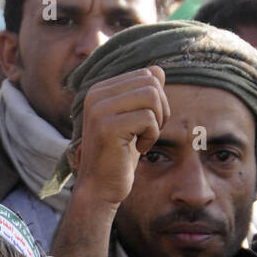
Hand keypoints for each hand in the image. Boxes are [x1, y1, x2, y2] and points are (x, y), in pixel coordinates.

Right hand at [71, 67, 169, 208]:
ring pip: (151, 96)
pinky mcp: (106, 126)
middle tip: (148, 131)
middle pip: (150, 81)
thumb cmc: (119, 155)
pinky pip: (148, 118)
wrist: (99, 187)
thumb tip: (159, 69)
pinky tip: (139, 148)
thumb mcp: (134, 120)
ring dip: (157, 121)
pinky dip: (152, 135)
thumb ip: (143, 93)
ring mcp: (99, 109)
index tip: (146, 123)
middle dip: (160, 108)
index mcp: (99, 89)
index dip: (157, 100)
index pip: (146, 75)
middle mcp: (95, 94)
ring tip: (143, 139)